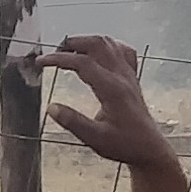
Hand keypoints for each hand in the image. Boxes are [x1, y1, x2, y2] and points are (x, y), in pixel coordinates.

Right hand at [25, 35, 186, 177]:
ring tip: (69, 52)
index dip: (59, 59)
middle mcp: (122, 76)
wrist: (150, 149)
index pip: (82, 63)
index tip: (41, 62)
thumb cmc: (124, 145)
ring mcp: (129, 75)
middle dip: (72, 43)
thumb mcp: (95, 139)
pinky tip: (98, 54)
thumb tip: (51, 107)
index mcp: (112, 89)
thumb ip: (73, 122)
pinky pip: (123, 51)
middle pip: (97, 44)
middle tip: (54, 54)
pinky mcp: (133, 78)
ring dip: (87, 42)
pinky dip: (107, 46)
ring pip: (110, 44)